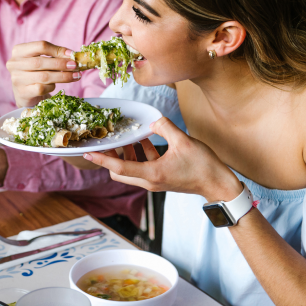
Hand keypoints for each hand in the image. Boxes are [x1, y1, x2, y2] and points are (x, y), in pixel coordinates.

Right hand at [7, 41, 80, 107]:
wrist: (25, 94)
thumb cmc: (36, 73)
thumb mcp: (42, 61)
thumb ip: (54, 56)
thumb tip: (72, 55)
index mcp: (19, 51)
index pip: (40, 46)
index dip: (58, 50)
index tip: (72, 55)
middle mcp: (14, 63)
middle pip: (41, 61)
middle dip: (61, 64)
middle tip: (75, 66)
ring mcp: (17, 79)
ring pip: (43, 76)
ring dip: (62, 76)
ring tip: (75, 76)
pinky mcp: (22, 92)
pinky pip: (41, 88)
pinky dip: (52, 87)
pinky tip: (55, 86)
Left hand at [84, 117, 241, 200]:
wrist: (217, 184)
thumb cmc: (203, 166)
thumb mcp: (183, 141)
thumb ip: (164, 127)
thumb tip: (152, 121)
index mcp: (152, 174)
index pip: (119, 167)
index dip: (102, 159)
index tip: (88, 152)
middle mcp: (149, 181)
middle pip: (119, 171)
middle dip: (111, 156)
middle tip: (110, 140)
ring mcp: (154, 181)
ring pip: (130, 169)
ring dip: (126, 154)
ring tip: (128, 136)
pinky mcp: (161, 177)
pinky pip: (143, 166)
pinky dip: (140, 154)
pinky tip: (145, 139)